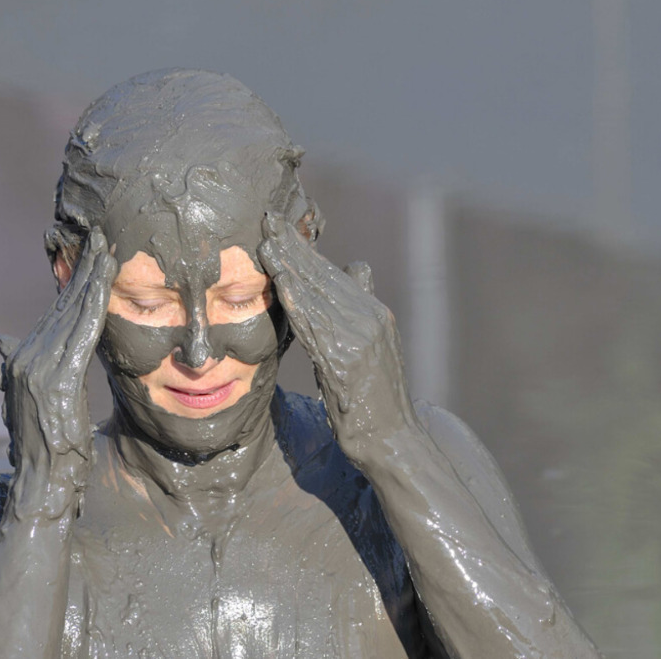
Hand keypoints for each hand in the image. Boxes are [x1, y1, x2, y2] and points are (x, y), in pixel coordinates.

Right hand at [0, 228, 116, 506]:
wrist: (42, 489)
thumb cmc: (51, 457)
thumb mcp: (41, 410)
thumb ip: (35, 380)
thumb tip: (8, 353)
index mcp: (26, 363)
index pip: (55, 315)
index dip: (73, 285)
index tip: (91, 258)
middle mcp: (28, 359)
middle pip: (63, 305)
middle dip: (83, 271)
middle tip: (101, 237)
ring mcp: (39, 367)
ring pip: (72, 311)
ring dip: (91, 277)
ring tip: (108, 247)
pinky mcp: (59, 378)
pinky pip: (83, 330)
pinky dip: (96, 300)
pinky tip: (108, 278)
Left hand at [258, 213, 416, 462]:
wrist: (393, 441)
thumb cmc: (376, 398)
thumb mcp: (374, 345)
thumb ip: (362, 307)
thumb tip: (357, 265)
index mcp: (375, 314)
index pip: (334, 275)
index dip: (305, 251)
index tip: (280, 228)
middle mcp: (371, 320)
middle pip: (324, 278)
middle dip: (294, 248)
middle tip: (268, 220)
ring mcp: (361, 341)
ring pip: (318, 298)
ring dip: (290, 269)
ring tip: (267, 244)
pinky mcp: (348, 363)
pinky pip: (317, 328)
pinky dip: (298, 303)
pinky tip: (282, 284)